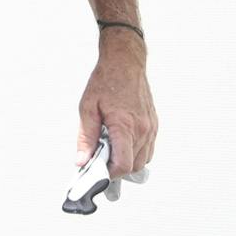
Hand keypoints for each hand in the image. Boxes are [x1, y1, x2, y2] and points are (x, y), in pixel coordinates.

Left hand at [76, 31, 156, 177]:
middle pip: (134, 167)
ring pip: (144, 160)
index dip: (110, 174)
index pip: (123, 165)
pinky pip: (148, 149)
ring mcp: (150, 127)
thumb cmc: (106, 80)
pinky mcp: (154, 124)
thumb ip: (85, 138)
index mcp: (124, 125)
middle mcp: (142, 129)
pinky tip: (123, 142)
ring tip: (112, 150)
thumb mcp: (88, 108)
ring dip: (128, 162)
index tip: (98, 171)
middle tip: (102, 160)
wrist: (125, 61)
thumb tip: (82, 162)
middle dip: (118, 169)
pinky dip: (137, 152)